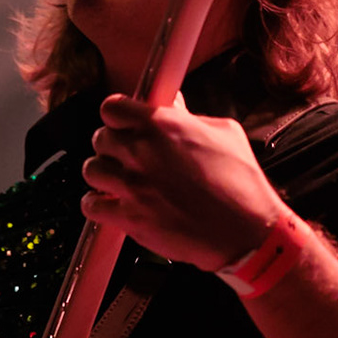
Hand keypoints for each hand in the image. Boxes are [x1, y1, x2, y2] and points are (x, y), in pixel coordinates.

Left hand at [81, 93, 285, 270]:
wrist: (247, 232)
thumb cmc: (242, 184)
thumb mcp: (224, 133)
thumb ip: (191, 117)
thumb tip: (173, 105)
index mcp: (163, 125)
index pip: (112, 108)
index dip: (116, 115)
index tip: (122, 122)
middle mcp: (142, 152)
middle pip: (101, 138)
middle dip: (112, 145)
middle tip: (127, 155)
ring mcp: (133, 185)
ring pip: (91, 169)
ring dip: (103, 173)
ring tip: (119, 179)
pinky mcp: (129, 217)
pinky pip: (91, 204)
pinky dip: (97, 203)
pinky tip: (111, 203)